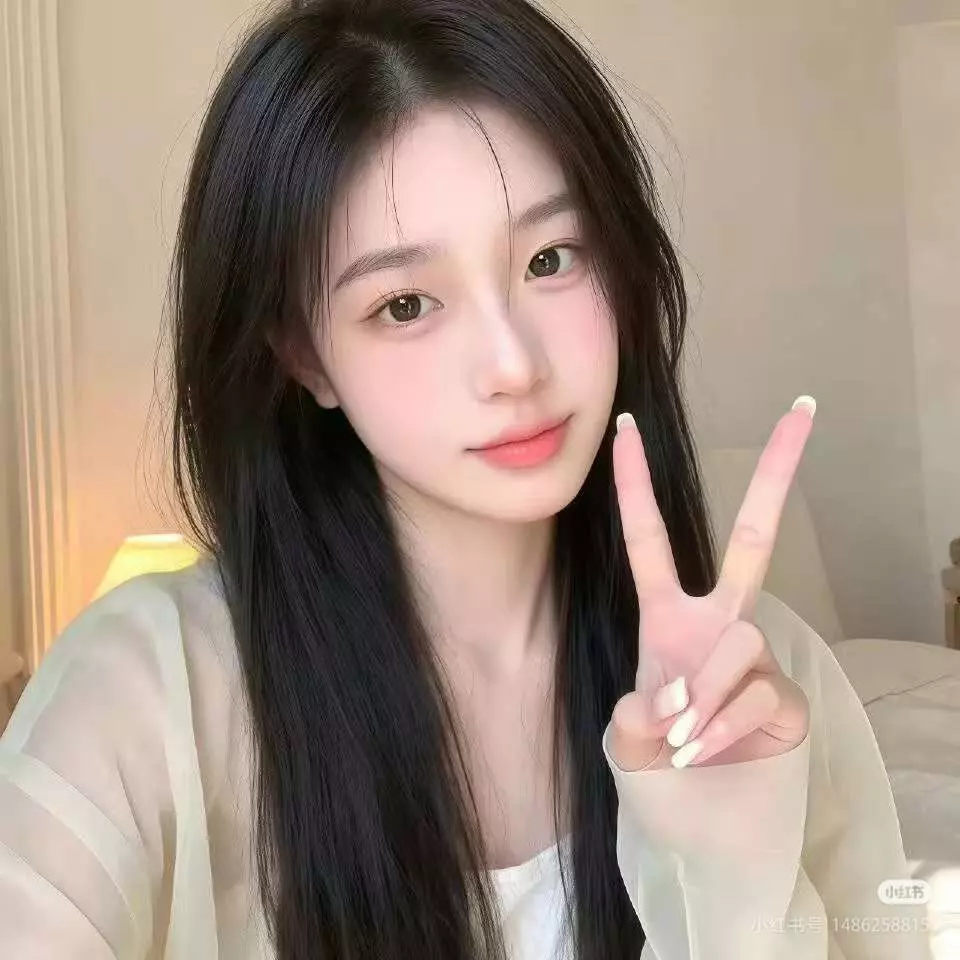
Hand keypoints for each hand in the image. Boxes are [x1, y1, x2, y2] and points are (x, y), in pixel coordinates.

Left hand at [608, 397, 815, 771]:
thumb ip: (633, 720)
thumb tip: (673, 702)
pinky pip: (756, 693)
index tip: (624, 427)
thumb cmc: (658, 762)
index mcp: (665, 618)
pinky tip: (704, 750)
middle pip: (754, 538)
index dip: (634, 485)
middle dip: (778, 475)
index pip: (647, 539)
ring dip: (702, 692)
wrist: (699, 818)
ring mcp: (755, 655)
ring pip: (738, 641)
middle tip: (801, 410)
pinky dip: (721, 727)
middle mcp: (717, 623)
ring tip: (680, 737)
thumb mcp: (624, 741)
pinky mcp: (787, 695)